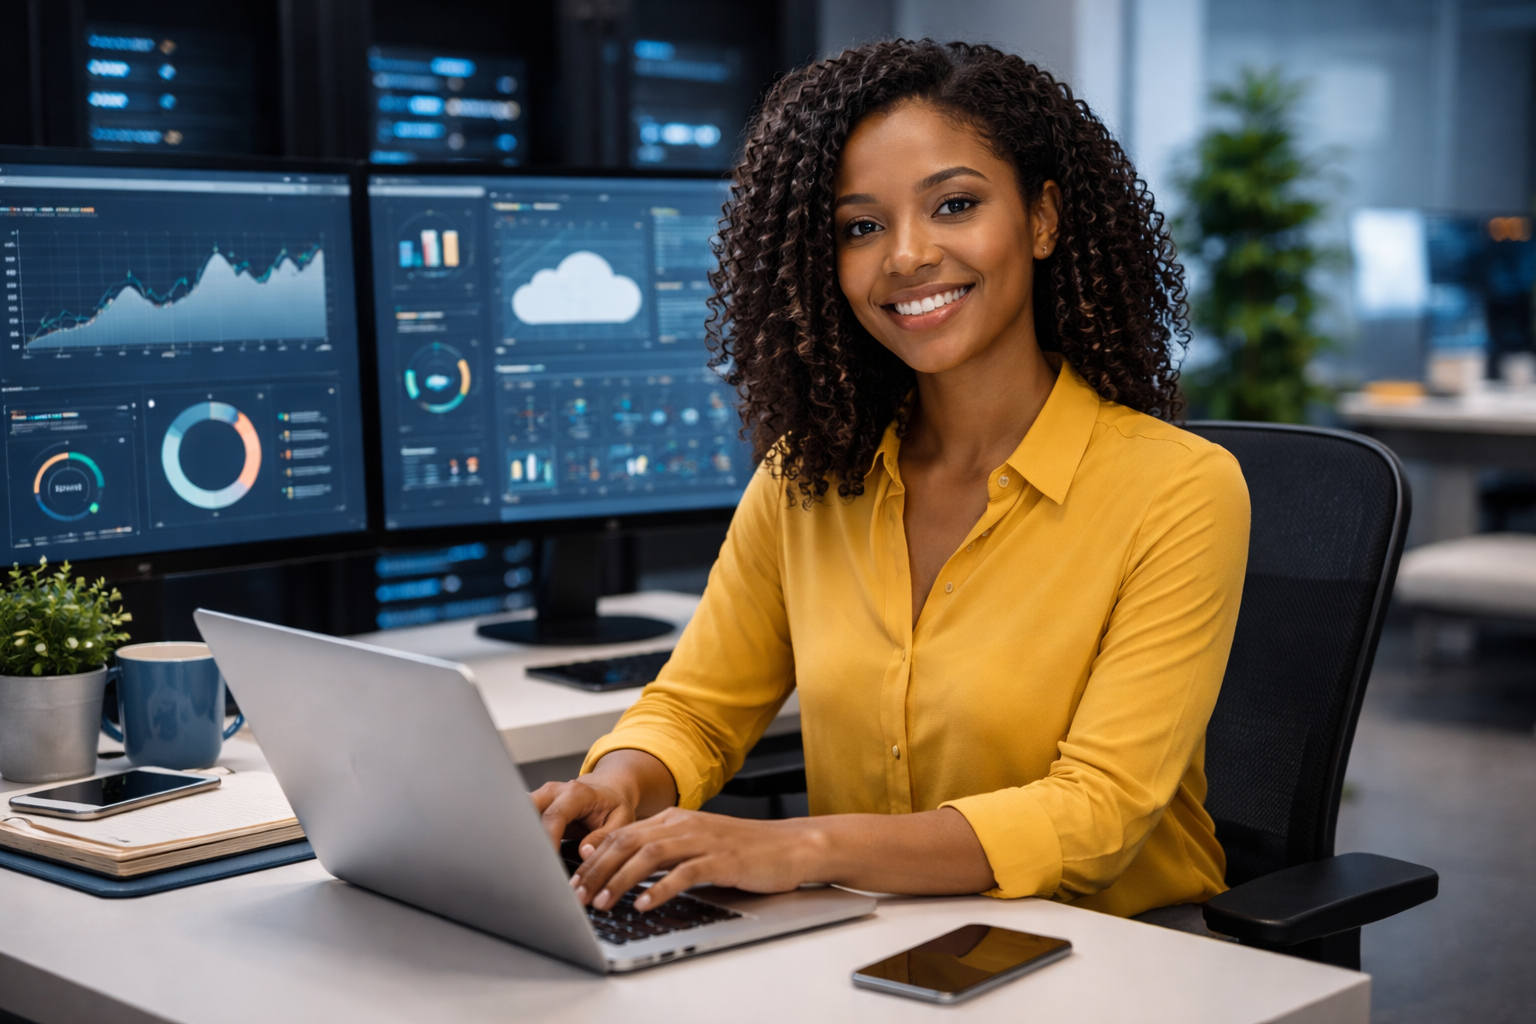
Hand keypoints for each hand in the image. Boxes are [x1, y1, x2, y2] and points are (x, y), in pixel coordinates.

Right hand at [530, 748, 678, 849]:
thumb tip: (585, 853)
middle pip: (528, 811)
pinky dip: (524, 839)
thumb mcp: (621, 820)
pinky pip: (523, 822)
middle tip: (530, 864)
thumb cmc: (614, 804)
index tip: (547, 863)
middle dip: (526, 837)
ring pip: (520, 816)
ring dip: (522, 839)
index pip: (554, 817)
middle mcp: (554, 792)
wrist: (608, 788)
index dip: (547, 841)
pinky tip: (528, 856)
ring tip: (528, 863)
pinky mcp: (535, 807)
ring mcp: (541, 798)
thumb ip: (603, 837)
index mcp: (576, 793)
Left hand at [569, 808, 821, 911]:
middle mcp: (684, 824)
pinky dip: (661, 888)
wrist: (790, 846)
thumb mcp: (696, 842)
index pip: (622, 834)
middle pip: (628, 842)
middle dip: (597, 870)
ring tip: (604, 902)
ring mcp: (703, 840)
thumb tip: (622, 866)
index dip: (594, 858)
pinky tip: (646, 904)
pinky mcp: (722, 859)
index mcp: (674, 818)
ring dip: (621, 880)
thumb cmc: (743, 849)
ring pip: (650, 855)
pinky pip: (684, 873)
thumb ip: (662, 849)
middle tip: (578, 895)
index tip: (574, 881)